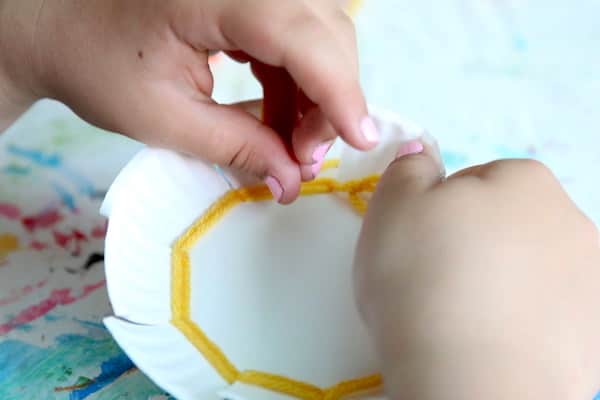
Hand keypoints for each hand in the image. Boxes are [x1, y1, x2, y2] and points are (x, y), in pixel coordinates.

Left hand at [0, 0, 375, 202]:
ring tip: (291, 144)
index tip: (361, 139)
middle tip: (305, 156)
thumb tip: (292, 179)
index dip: (339, 90)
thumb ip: (236, 146)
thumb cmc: (96, 64)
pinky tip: (279, 116)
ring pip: (319, 32)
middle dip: (330, 98)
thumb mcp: (163, 118)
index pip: (301, 36)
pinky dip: (297, 81)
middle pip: (325, 30)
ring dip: (317, 93)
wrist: (62, 25)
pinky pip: (295, 35)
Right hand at [354, 140, 599, 398]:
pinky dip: (523, 321)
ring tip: (464, 315)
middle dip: (474, 242)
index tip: (420, 244)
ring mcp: (591, 279)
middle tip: (437, 279)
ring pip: (529, 269)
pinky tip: (493, 341)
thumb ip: (407, 169)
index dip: (439, 210)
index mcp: (524, 181)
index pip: (475, 181)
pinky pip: (547, 313)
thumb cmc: (422, 278)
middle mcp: (571, 220)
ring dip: (502, 281)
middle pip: (507, 224)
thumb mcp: (392, 206)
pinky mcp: (594, 332)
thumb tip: (421, 153)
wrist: (470, 379)